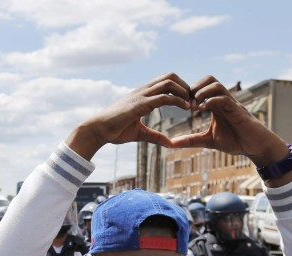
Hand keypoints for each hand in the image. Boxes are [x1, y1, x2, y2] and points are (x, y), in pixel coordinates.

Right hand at [66, 73, 190, 159]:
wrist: (98, 130)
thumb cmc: (114, 130)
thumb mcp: (139, 134)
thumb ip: (155, 137)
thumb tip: (170, 144)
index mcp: (142, 95)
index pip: (165, 81)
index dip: (179, 88)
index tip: (188, 101)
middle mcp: (143, 91)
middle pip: (170, 76)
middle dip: (185, 85)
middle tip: (193, 100)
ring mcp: (141, 96)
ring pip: (169, 82)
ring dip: (184, 91)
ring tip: (192, 104)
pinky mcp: (140, 105)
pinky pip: (163, 97)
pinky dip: (178, 101)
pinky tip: (185, 108)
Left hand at [170, 76, 287, 166]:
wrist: (255, 147)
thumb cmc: (235, 141)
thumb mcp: (208, 141)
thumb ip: (191, 140)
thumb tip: (171, 144)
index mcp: (215, 104)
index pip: (201, 87)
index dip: (188, 92)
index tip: (179, 104)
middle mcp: (223, 100)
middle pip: (208, 79)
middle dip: (194, 87)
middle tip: (186, 103)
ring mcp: (231, 103)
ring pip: (216, 84)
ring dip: (201, 92)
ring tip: (193, 107)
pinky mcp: (238, 111)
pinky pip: (224, 99)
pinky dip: (211, 101)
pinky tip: (202, 110)